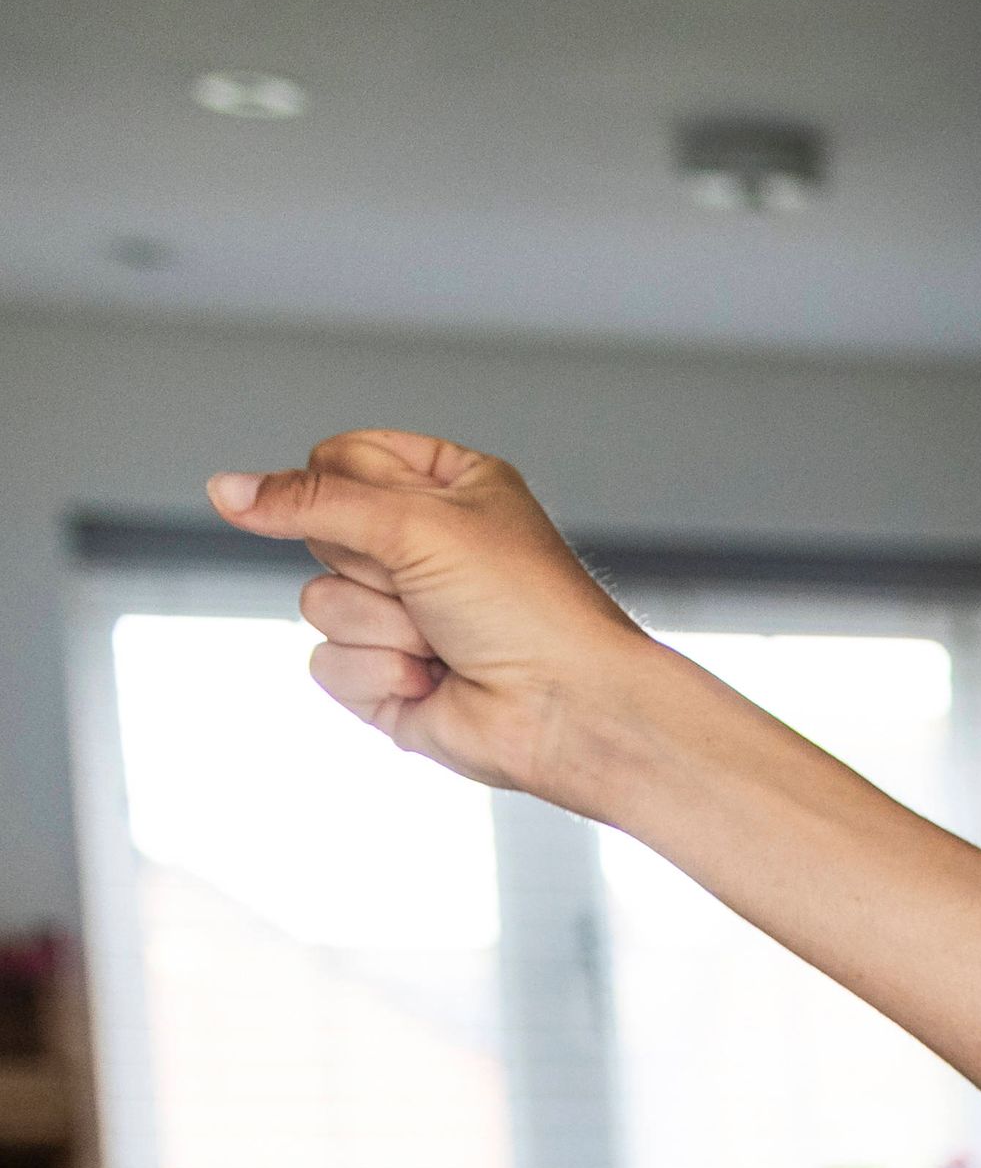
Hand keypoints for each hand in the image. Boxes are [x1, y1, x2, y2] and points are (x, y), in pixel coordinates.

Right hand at [199, 432, 658, 809]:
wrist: (571, 711)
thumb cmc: (528, 608)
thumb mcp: (416, 522)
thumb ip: (310, 501)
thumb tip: (222, 490)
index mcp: (449, 487)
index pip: (340, 456)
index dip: (346, 484)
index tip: (399, 514)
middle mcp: (423, 547)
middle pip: (319, 531)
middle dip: (371, 564)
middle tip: (434, 587)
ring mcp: (402, 615)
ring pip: (316, 600)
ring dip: (382, 625)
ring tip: (445, 641)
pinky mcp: (386, 677)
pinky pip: (327, 662)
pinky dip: (380, 675)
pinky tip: (434, 683)